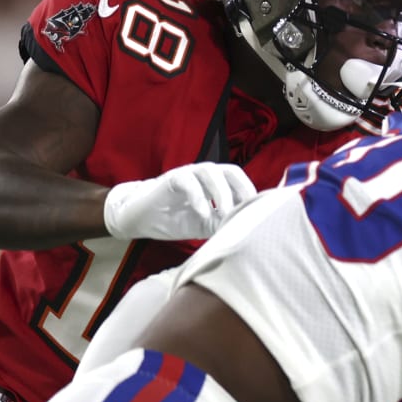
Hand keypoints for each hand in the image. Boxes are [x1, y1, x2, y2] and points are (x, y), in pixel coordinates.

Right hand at [103, 161, 257, 240]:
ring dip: (221, 192)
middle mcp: (206, 175)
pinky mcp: (172, 178)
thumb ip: (224, 223)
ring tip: (224, 213)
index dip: (252, 195)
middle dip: (242, 189)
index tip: (260, 213)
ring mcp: (189, 174)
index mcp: (218, 183)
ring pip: (211, 172)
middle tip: (245, 211)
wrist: (141, 219)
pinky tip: (202, 213)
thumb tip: (248, 230)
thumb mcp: (205, 225)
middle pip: (231, 171)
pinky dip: (198, 196)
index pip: (241, 182)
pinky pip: (188, 181)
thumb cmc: (176, 219)